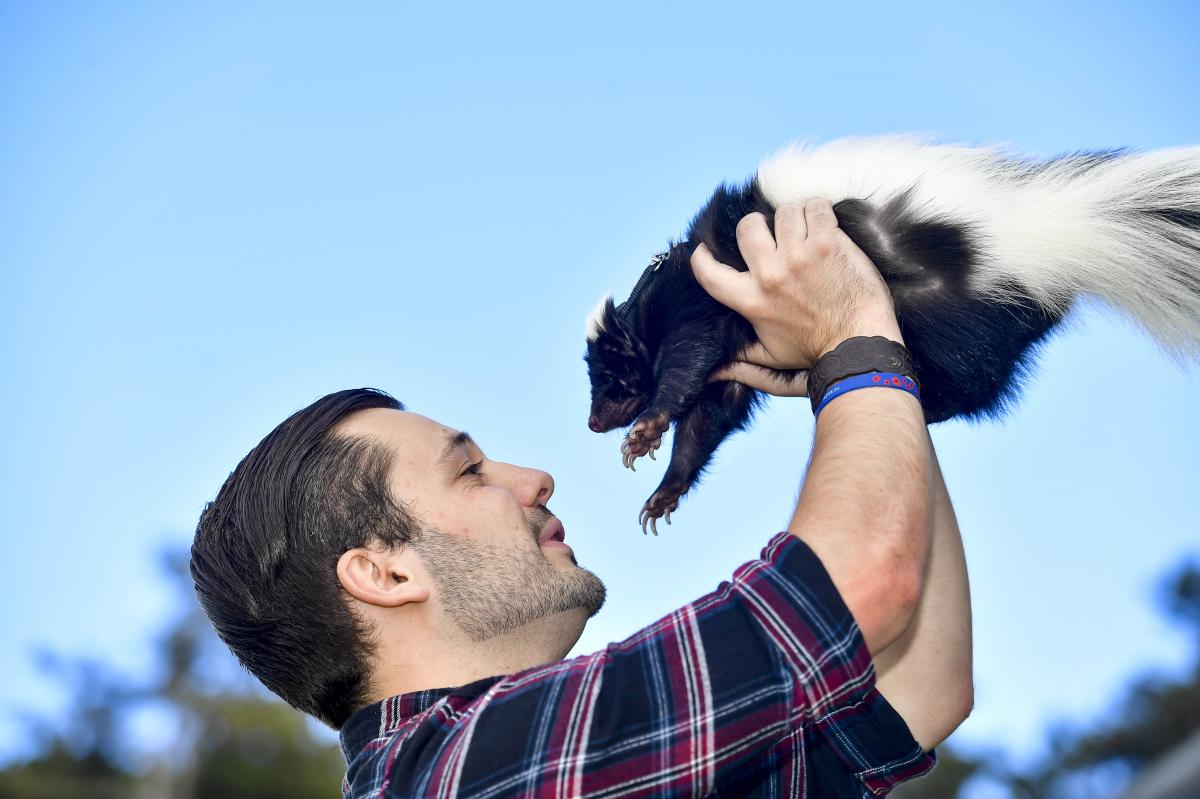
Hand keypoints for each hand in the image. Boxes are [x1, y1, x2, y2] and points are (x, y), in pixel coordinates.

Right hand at [690, 198, 902, 393]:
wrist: (859, 342)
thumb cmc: (816, 351)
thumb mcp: (772, 357)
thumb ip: (741, 360)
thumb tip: (713, 373)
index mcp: (752, 301)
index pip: (710, 272)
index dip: (701, 257)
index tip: (705, 249)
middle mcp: (770, 275)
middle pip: (748, 227)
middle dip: (758, 226)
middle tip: (774, 235)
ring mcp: (798, 256)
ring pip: (783, 212)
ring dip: (794, 217)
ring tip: (805, 229)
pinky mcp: (827, 243)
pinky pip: (815, 207)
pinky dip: (819, 209)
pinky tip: (824, 223)